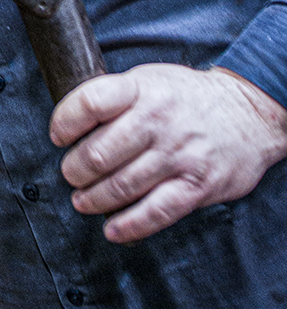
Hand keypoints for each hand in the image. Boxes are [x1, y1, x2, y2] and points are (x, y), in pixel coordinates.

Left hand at [50, 64, 286, 242]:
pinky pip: (156, 212)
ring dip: (94, 198)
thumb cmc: (187, 98)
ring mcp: (180, 154)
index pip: (89, 103)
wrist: (250, 112)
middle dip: (75, 170)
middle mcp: (159, 120)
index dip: (64, 123)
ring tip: (84, 200)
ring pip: (121, 186)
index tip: (58, 137)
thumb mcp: (148, 80)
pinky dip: (129, 225)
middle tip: (72, 175)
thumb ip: (112, 99)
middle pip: (98, 153)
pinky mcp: (198, 185)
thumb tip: (69, 125)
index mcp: (141, 89)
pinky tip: (113, 228)